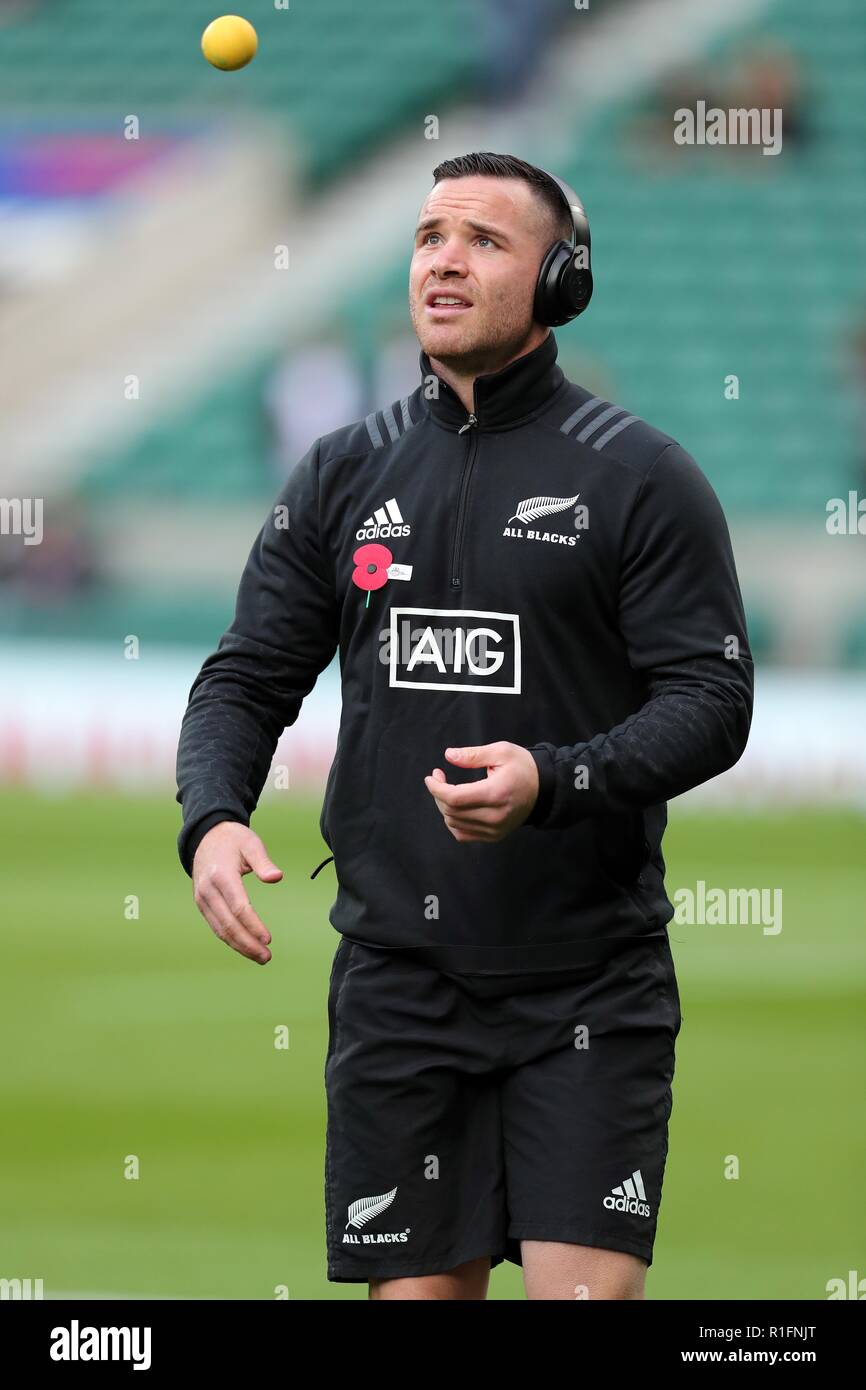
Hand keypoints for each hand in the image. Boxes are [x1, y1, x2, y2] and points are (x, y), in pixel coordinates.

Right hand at [192, 822, 281, 963]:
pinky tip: (246, 947)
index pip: (238, 907)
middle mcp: (208, 890)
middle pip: (228, 924)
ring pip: (220, 930)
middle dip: (247, 943)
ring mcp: (202, 899)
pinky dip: (231, 939)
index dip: (253, 926)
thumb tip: (277, 878)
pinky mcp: (202, 904)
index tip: (268, 939)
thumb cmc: (234, 840)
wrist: (206, 836)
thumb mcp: (251, 843)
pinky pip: (216, 926)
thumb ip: (263, 862)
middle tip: (266, 957)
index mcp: (221, 876)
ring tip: (260, 957)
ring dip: (240, 946)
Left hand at [423, 742, 539, 842]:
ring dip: (444, 807)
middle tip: (440, 778)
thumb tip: (449, 755)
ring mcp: (495, 829)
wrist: (544, 789)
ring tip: (449, 790)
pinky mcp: (494, 836)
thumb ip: (473, 755)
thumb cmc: (522, 767)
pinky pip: (463, 835)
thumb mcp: (501, 752)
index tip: (432, 776)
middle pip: (451, 811)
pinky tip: (456, 807)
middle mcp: (495, 816)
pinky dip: (453, 822)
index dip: (436, 788)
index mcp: (496, 793)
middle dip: (438, 794)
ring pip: (454, 823)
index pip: (454, 798)